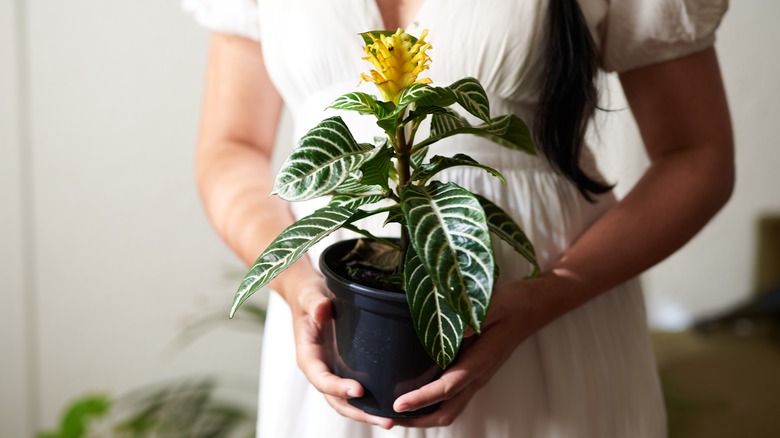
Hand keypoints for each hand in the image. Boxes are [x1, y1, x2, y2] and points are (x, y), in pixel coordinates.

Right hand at [287, 275, 394, 429]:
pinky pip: (358, 390)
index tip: (358, 391)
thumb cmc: (309, 295)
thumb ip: (315, 304)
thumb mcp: (310, 295)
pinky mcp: (347, 368)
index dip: (337, 387)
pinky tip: (395, 405)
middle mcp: (321, 369)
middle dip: (359, 412)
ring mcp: (334, 371)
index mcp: (308, 356)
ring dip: (368, 414)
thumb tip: (323, 310)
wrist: (311, 295)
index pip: (320, 378)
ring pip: (348, 401)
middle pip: (337, 399)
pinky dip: (373, 402)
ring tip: (392, 421)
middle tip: (386, 420)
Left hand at [391, 280, 541, 427]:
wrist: (531, 307)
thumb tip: (448, 331)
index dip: (421, 398)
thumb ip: (469, 320)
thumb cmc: (511, 304)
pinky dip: (430, 402)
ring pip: (448, 408)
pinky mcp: (472, 371)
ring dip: (422, 415)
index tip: (398, 404)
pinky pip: (450, 396)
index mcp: (480, 363)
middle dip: (416, 419)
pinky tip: (413, 393)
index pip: (447, 388)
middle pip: (446, 412)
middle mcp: (477, 376)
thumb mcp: (490, 306)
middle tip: (387, 417)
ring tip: (394, 412)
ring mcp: (475, 376)